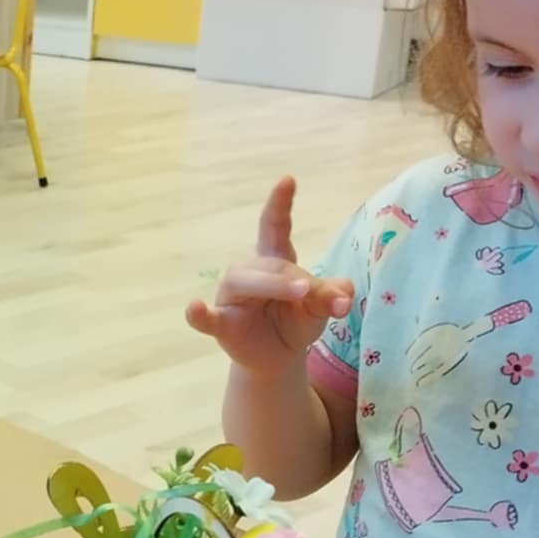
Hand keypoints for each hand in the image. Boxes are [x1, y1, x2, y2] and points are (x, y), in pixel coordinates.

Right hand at [185, 177, 353, 373]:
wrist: (278, 357)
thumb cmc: (295, 321)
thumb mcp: (319, 308)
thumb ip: (331, 297)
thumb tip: (344, 293)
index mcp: (274, 260)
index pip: (275, 227)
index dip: (279, 204)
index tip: (287, 180)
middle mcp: (249, 272)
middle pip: (269, 264)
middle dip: (293, 277)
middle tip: (314, 292)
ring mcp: (231, 297)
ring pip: (243, 281)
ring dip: (271, 286)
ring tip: (300, 294)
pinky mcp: (221, 324)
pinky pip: (207, 318)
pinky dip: (198, 314)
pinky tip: (193, 308)